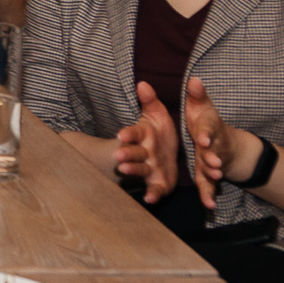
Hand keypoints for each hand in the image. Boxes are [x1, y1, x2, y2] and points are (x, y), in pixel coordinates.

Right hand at [112, 81, 182, 204]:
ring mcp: (148, 169)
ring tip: (125, 171)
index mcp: (143, 136)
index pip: (133, 134)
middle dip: (126, 154)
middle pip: (133, 153)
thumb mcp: (156, 115)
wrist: (165, 157)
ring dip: (132, 171)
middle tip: (118, 156)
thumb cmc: (158, 134)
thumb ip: (150, 101)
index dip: (128, 135)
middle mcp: (142, 153)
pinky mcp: (157, 183)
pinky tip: (149, 199)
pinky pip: (154, 189)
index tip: (121, 136)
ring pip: (139, 170)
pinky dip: (151, 194)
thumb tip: (143, 83)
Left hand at [181, 78, 255, 209]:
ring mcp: (212, 163)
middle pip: (212, 153)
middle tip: (212, 164)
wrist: (224, 143)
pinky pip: (208, 186)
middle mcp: (212, 147)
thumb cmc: (207, 123)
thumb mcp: (202, 108)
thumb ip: (197, 96)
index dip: (206, 134)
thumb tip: (194, 79)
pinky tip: (209, 205)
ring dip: (213, 176)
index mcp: (207, 130)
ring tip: (214, 179)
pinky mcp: (209, 176)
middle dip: (212, 158)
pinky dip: (209, 195)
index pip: (207, 131)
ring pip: (212, 170)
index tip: (203, 138)